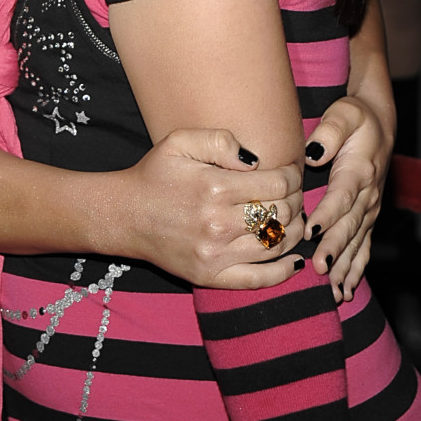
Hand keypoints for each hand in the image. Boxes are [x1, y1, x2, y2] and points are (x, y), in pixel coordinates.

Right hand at [120, 128, 303, 288]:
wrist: (124, 214)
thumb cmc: (154, 174)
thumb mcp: (179, 141)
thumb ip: (220, 140)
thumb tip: (256, 160)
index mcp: (214, 187)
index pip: (278, 184)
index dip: (293, 177)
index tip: (291, 174)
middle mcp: (218, 223)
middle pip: (282, 214)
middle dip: (296, 200)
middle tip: (293, 194)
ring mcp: (215, 254)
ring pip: (277, 245)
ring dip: (294, 231)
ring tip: (292, 219)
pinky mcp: (209, 276)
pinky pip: (258, 279)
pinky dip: (283, 272)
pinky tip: (294, 260)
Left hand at [304, 95, 390, 301]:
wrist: (378, 125)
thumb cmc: (355, 118)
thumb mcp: (344, 114)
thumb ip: (329, 132)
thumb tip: (313, 152)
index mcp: (358, 172)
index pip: (341, 197)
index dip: (327, 215)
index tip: (311, 231)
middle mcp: (367, 196)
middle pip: (348, 227)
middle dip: (334, 249)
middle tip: (318, 268)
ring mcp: (369, 211)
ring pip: (355, 243)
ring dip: (343, 267)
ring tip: (330, 290)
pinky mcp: (367, 219)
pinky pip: (362, 248)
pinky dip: (354, 270)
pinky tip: (344, 290)